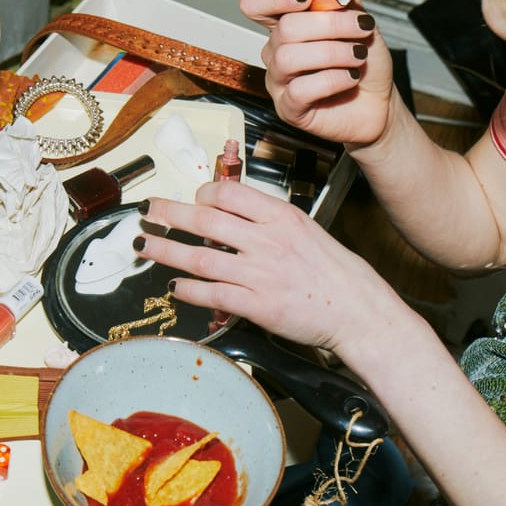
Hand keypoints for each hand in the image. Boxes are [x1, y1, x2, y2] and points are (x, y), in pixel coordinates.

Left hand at [133, 183, 396, 352]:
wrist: (358, 310)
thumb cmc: (336, 273)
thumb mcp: (306, 230)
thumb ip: (270, 222)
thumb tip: (233, 218)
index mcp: (281, 217)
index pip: (230, 194)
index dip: (203, 195)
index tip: (193, 200)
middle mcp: (267, 241)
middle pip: (206, 220)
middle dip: (170, 214)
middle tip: (149, 211)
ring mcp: (260, 274)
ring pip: (201, 258)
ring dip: (168, 251)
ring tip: (146, 247)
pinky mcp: (258, 306)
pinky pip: (213, 295)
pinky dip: (189, 291)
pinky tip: (175, 287)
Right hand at [239, 0, 397, 145]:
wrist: (379, 102)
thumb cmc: (364, 63)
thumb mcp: (359, 24)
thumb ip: (342, 0)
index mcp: (286, 26)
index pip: (256, 4)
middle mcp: (276, 52)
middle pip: (285, 28)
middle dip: (330, 24)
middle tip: (363, 28)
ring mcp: (279, 82)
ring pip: (289, 58)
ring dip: (333, 53)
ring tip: (358, 56)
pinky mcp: (289, 109)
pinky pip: (300, 90)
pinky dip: (332, 80)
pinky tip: (350, 78)